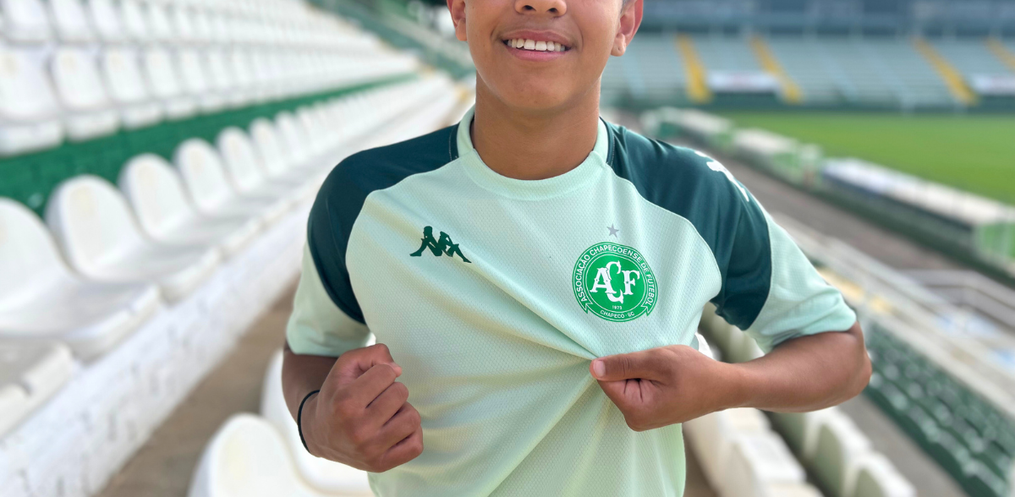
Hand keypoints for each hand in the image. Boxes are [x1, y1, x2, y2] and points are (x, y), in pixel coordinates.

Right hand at [302, 343, 422, 471]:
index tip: (371, 381)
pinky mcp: (381, 465)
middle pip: (401, 393)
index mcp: (345, 403)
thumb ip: (372, 353)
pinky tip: (395, 428)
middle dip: (392, 390)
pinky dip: (411, 433)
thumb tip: (397, 369)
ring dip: (403, 411)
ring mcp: (370, 451)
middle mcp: (357, 430)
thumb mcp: (346, 366)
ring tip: (387, 413)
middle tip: (377, 399)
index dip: (382, 372)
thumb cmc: (338, 394)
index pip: (387, 373)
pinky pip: (416, 445)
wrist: (320, 434)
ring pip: (412, 418)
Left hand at [590, 345, 744, 430]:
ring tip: (661, 368)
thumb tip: (594, 368)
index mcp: (635, 410)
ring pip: (625, 384)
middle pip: (614, 383)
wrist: (723, 386)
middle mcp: (635, 419)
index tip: (640, 356)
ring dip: (638, 371)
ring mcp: (642, 417)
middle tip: (654, 361)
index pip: (606, 379)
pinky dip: (644, 377)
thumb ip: (624, 364)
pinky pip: (635, 388)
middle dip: (629, 367)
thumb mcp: (658, 360)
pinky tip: (662, 375)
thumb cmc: (696, 372)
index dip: (618, 362)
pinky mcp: (648, 412)